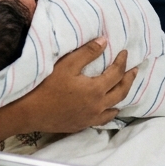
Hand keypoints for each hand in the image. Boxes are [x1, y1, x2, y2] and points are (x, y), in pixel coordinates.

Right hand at [1, 40, 138, 133]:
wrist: (29, 112)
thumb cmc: (46, 86)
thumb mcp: (67, 64)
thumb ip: (87, 52)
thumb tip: (105, 41)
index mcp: (95, 90)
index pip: (116, 73)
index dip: (122, 62)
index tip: (125, 52)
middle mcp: (97, 106)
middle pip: (121, 92)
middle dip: (129, 79)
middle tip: (135, 70)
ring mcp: (90, 118)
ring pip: (114, 107)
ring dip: (122, 96)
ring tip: (125, 88)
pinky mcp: (82, 125)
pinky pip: (103, 119)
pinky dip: (110, 112)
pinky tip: (109, 109)